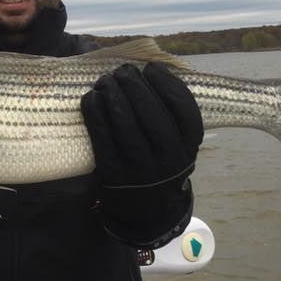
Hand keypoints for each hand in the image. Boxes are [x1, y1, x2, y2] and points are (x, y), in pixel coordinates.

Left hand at [80, 62, 202, 241]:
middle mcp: (169, 161)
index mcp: (188, 149)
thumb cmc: (160, 164)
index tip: (152, 68)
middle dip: (135, 86)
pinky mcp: (114, 175)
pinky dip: (95, 113)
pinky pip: (102, 138)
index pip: (184, 111)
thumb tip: (150, 70)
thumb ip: (170, 115)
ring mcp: (141, 170)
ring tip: (105, 81)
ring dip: (113, 96)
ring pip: (126, 126)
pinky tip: (92, 97)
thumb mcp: (177, 145)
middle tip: (123, 71)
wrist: (147, 212)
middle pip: (153, 115)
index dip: (167, 84)